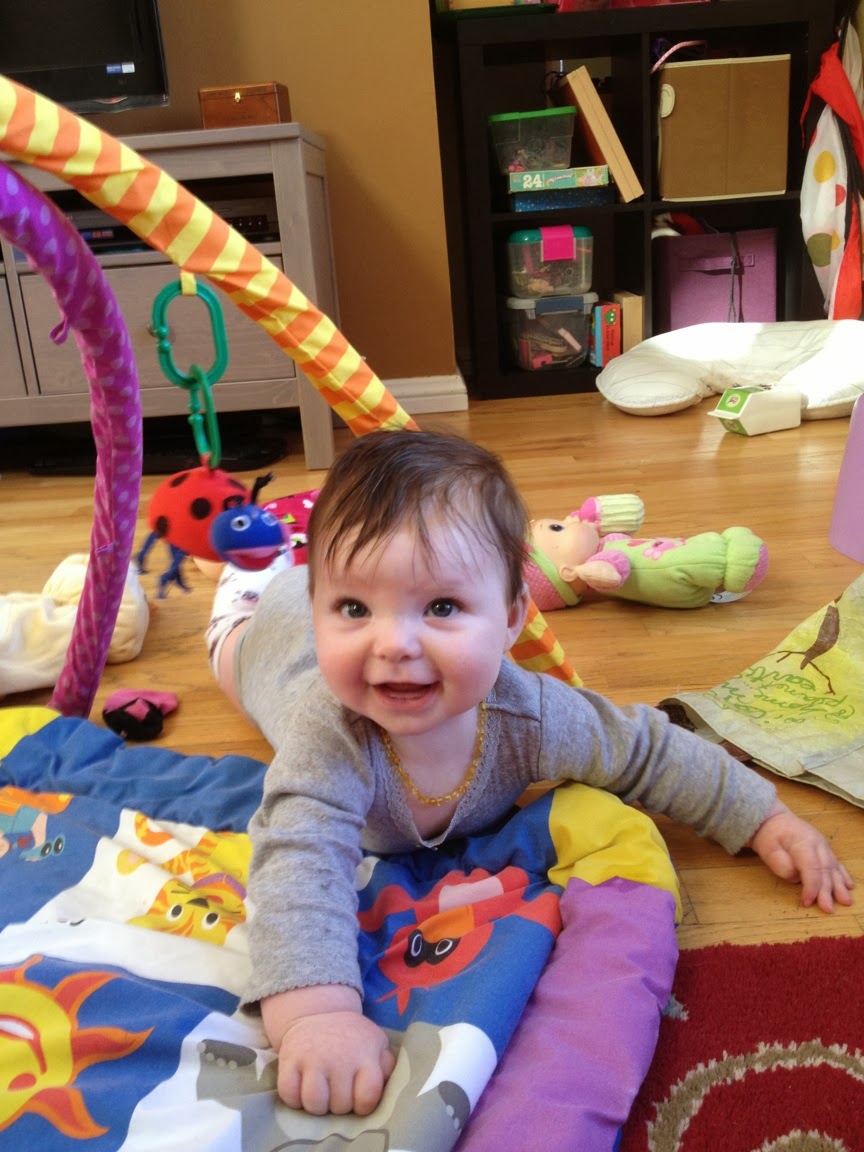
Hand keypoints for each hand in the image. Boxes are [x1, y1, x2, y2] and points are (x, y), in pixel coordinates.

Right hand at [261, 986, 394, 1115]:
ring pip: (315, 1105)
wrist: (317, 1011)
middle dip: (339, 1104)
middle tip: (337, 1089)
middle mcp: (339, 1057)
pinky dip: (294, 1098)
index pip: (367, 1098)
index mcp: (365, 1054)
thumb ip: (385, 1067)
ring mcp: (312, 1058)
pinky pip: (289, 1096)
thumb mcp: (375, 1044)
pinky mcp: (289, 1059)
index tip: (358, 1098)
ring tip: (322, 1091)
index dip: (363, 1105)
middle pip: (340, 1106)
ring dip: (317, 1105)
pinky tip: (302, 1087)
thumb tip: (388, 1089)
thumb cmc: (351, 1037)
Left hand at [748, 800, 853, 912]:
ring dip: (839, 886)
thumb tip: (797, 877)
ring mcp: (823, 846)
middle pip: (825, 870)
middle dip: (826, 891)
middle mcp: (818, 844)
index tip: (807, 902)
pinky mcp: (825, 850)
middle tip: (827, 909)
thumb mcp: (767, 849)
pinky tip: (849, 886)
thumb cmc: (769, 836)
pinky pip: (836, 863)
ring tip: (845, 901)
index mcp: (803, 842)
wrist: (773, 819)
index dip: (811, 886)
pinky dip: (843, 875)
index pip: (812, 868)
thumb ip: (782, 865)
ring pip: (833, 868)